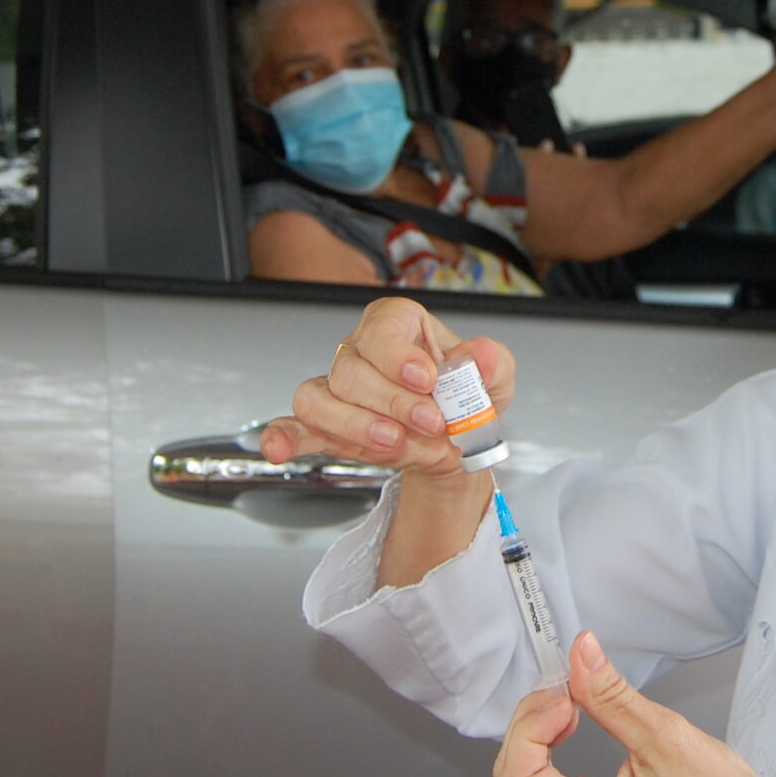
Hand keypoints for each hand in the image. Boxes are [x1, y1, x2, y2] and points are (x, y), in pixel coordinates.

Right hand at [257, 296, 513, 479]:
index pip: (381, 327)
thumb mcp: (495, 378)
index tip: (427, 378)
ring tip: (394, 443)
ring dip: (355, 426)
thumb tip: (481, 356)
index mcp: (398, 325)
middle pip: (352, 370)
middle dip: (393, 403)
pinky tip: (279, 451)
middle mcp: (359, 351)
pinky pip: (292, 426)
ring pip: (319, 398)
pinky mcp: (324, 426)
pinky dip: (283, 438)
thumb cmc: (466, 398)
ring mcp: (336, 389)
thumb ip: (492, 363)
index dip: (399, 354)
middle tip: (431, 423)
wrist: (456, 442)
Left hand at [491, 631, 775, 776]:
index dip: (531, 726)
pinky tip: (572, 734)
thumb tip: (581, 655)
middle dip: (528, 730)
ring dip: (534, 745)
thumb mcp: (666, 737)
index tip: (566, 697)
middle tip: (565, 695)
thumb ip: (611, 696)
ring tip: (570, 711)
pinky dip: (548, 762)